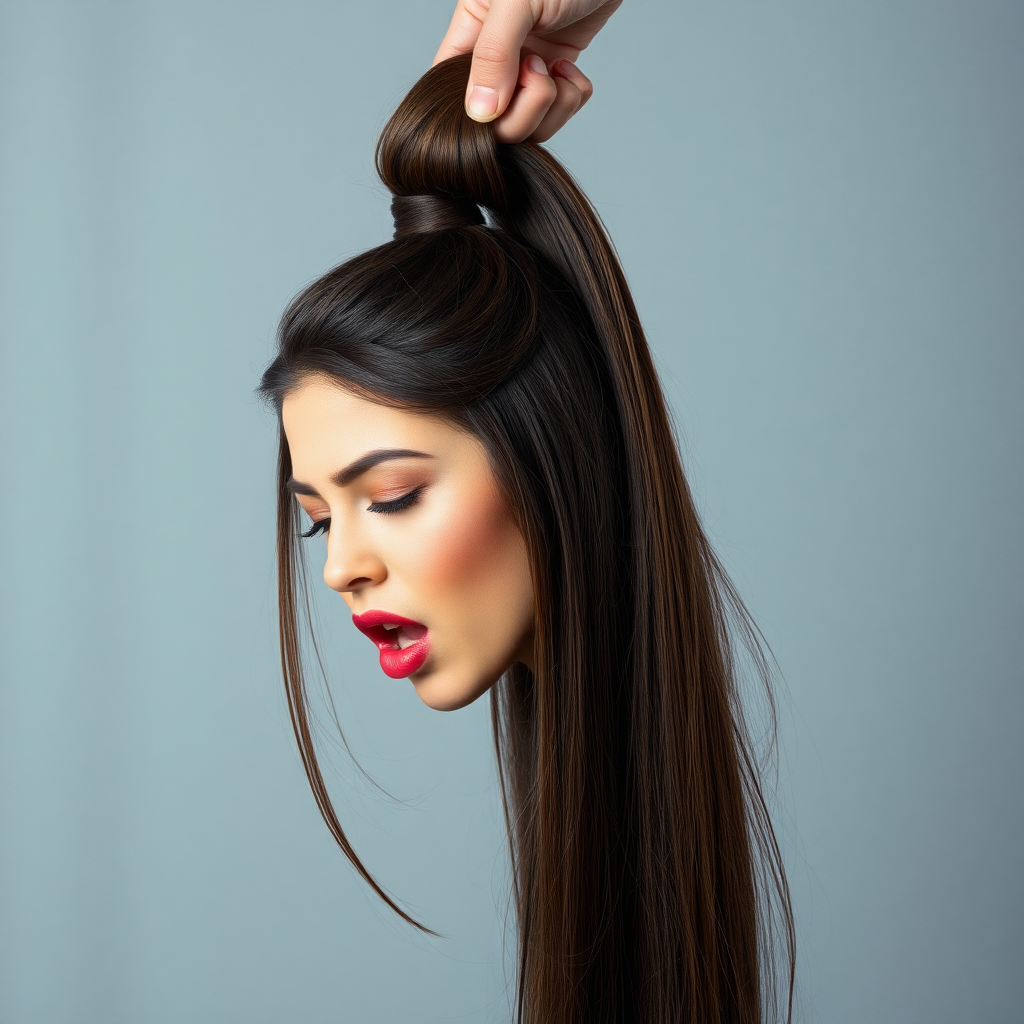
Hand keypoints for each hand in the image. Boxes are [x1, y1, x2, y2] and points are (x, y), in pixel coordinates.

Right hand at [433, 0, 621, 142]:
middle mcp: (495, 55)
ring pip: (529, 122)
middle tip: (539, 72)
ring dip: (552, 106)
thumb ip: (494, 53)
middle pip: (494, 122)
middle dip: (523, 111)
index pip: (450, 90)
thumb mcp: (518, 1)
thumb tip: (480, 113)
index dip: (472, 112)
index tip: (500, 101)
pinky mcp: (556, 70)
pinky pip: (559, 109)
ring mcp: (526, 66)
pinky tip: (571, 67)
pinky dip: (572, 97)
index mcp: (470, 32)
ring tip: (558, 68)